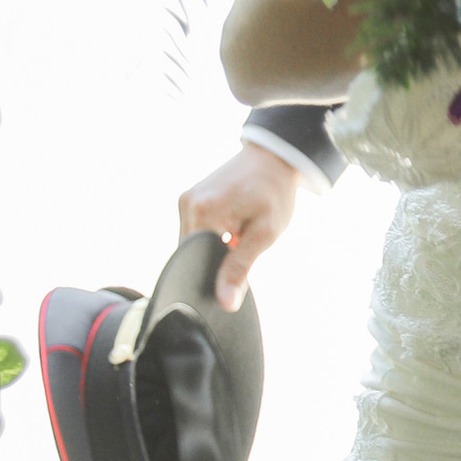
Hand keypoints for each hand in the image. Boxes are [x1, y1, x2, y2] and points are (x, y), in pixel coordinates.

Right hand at [178, 144, 301, 307]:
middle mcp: (187, 204)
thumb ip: (240, 268)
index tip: (234, 272)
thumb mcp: (264, 233)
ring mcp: (185, 199)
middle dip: (215, 259)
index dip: (213, 274)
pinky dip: (212, 236)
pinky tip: (232, 228)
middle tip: (242, 247)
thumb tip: (225, 302)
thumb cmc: (274, 194)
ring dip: (214, 247)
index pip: (194, 261)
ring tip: (239, 234)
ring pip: (192, 243)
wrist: (274, 158)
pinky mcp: (189, 198)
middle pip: (191, 253)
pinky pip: (195, 230)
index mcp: (202, 211)